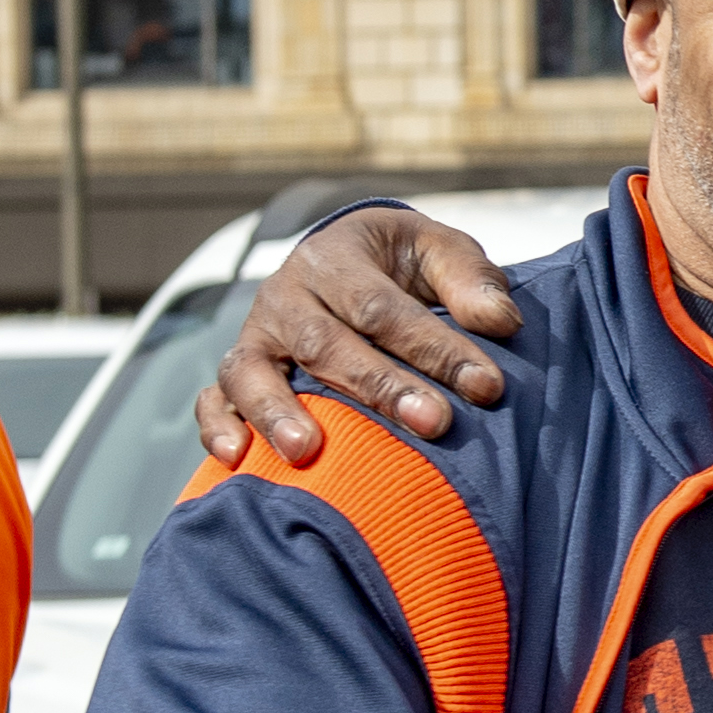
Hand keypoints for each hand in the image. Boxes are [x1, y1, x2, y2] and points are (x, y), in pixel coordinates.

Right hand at [197, 207, 522, 467]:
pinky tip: (237, 459)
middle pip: (326, 344)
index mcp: (336, 258)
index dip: (435, 347)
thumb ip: (470, 282)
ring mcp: (255, 337)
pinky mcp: (237, 374)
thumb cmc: (403, 268)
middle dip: (381, 387)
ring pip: (252, 372)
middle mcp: (287, 296)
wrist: (348, 264)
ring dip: (277, 412)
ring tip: (306, 451)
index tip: (487, 386)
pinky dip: (216, 427)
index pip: (384, 307)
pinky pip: (212, 400)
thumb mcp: (440, 253)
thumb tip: (500, 321)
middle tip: (435, 423)